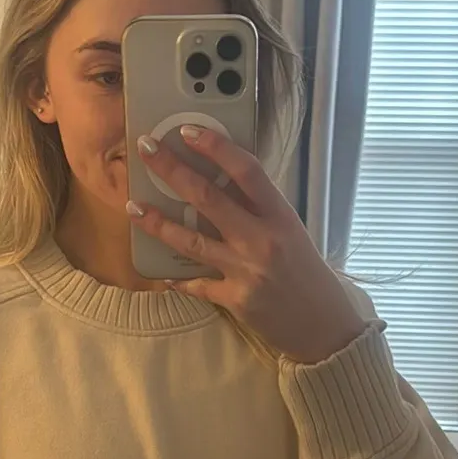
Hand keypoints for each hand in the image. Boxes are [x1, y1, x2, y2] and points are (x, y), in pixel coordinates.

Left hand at [127, 127, 365, 364]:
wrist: (324, 326)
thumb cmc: (307, 274)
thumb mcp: (292, 232)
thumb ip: (260, 210)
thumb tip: (221, 183)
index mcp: (280, 216)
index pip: (246, 171)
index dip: (215, 147)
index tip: (188, 132)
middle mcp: (262, 240)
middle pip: (208, 198)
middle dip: (172, 170)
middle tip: (146, 150)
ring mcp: (246, 271)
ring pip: (191, 240)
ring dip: (158, 222)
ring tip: (133, 207)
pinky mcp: (235, 300)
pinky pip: (197, 285)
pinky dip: (178, 278)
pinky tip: (163, 272)